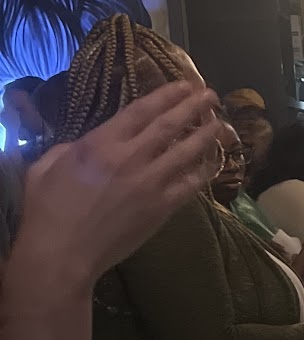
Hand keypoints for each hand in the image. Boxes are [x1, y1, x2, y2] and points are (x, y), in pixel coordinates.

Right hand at [6, 80, 227, 308]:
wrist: (63, 254)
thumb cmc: (47, 211)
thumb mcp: (46, 166)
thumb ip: (70, 148)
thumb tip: (86, 143)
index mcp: (100, 143)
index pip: (142, 110)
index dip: (167, 94)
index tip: (184, 85)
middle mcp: (130, 158)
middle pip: (170, 125)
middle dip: (194, 106)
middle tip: (211, 96)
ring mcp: (150, 183)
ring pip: (187, 152)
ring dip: (207, 135)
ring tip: (221, 124)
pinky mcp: (161, 209)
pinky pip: (190, 185)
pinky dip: (205, 171)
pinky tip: (214, 162)